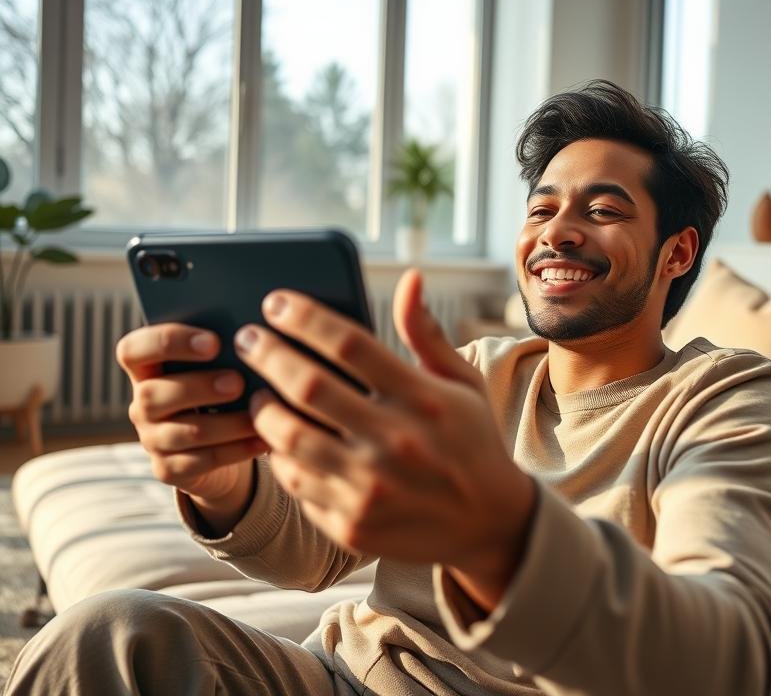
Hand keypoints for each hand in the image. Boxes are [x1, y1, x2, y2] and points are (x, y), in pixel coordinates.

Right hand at [116, 324, 267, 508]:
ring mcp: (152, 439)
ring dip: (226, 423)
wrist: (224, 443)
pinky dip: (237, 450)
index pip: (132, 350)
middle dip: (199, 387)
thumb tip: (255, 335)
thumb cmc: (224, 388)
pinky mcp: (170, 469)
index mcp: (147, 368)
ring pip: (183, 432)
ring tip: (259, 413)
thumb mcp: (220, 366)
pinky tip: (264, 440)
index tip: (213, 342)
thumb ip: (226, 350)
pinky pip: (201, 462)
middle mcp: (142, 404)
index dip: (168, 342)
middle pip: (153, 394)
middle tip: (238, 382)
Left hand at [240, 269, 535, 609]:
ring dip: (264, 408)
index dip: (305, 317)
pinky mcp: (351, 524)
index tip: (277, 303)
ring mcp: (370, 487)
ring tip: (260, 392)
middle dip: (268, 354)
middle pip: (309, 386)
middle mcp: (394, 442)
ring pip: (289, 437)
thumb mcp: (463, 383)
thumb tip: (410, 278)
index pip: (350, 344)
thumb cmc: (472, 441)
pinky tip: (281, 439)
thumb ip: (427, 333)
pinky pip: (295, 481)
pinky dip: (280, 456)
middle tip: (248, 339)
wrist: (489, 524)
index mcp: (423, 400)